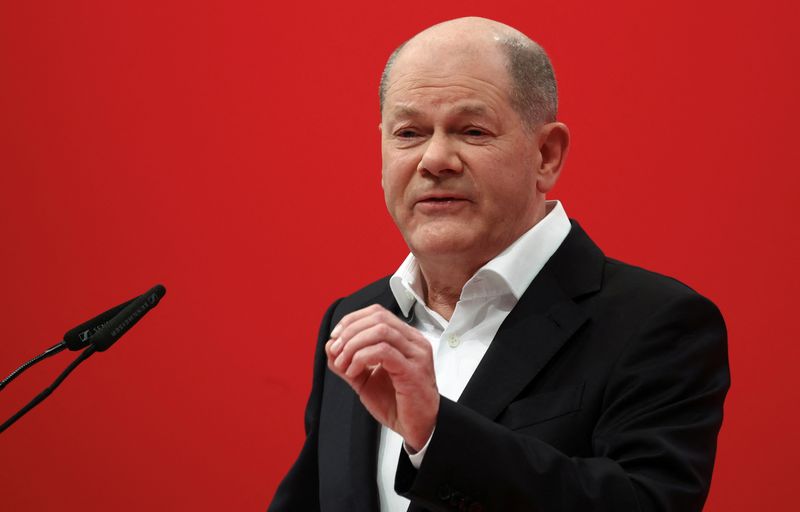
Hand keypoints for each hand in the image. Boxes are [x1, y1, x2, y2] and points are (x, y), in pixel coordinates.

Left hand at [325, 304, 438, 451]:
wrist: (418, 428)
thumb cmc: (398, 404)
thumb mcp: (365, 380)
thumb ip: (349, 362)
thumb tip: (330, 346)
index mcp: (405, 339)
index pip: (377, 313)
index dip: (351, 321)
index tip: (335, 338)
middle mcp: (413, 342)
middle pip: (377, 317)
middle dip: (349, 332)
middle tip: (336, 351)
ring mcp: (416, 354)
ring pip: (380, 331)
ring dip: (353, 345)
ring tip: (344, 363)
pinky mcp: (413, 370)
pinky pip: (384, 351)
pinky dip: (362, 358)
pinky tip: (354, 372)